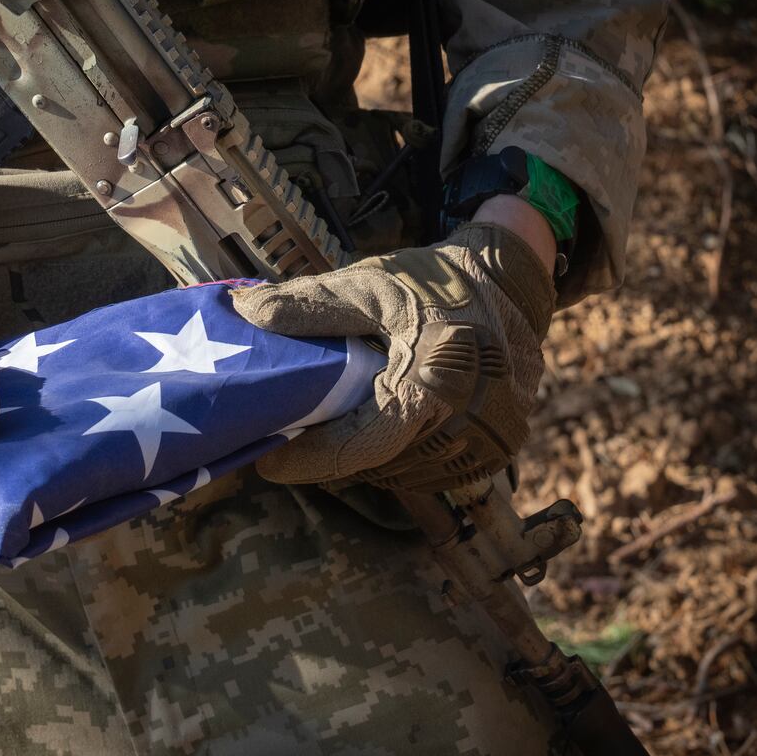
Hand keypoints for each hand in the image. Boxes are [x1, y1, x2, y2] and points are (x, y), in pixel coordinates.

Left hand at [230, 220, 555, 491]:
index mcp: (434, 383)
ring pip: (404, 474)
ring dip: (365, 460)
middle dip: (331, 456)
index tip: (267, 461)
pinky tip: (377, 432)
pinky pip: (432, 472)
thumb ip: (309, 305)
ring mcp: (489, 445)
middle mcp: (468, 425)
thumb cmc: (437, 281)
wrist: (513, 282)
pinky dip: (399, 458)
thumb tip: (243, 312)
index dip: (308, 459)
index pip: (358, 447)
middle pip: (377, 465)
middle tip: (292, 439)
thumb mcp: (369, 284)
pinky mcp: (497, 452)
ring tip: (331, 433)